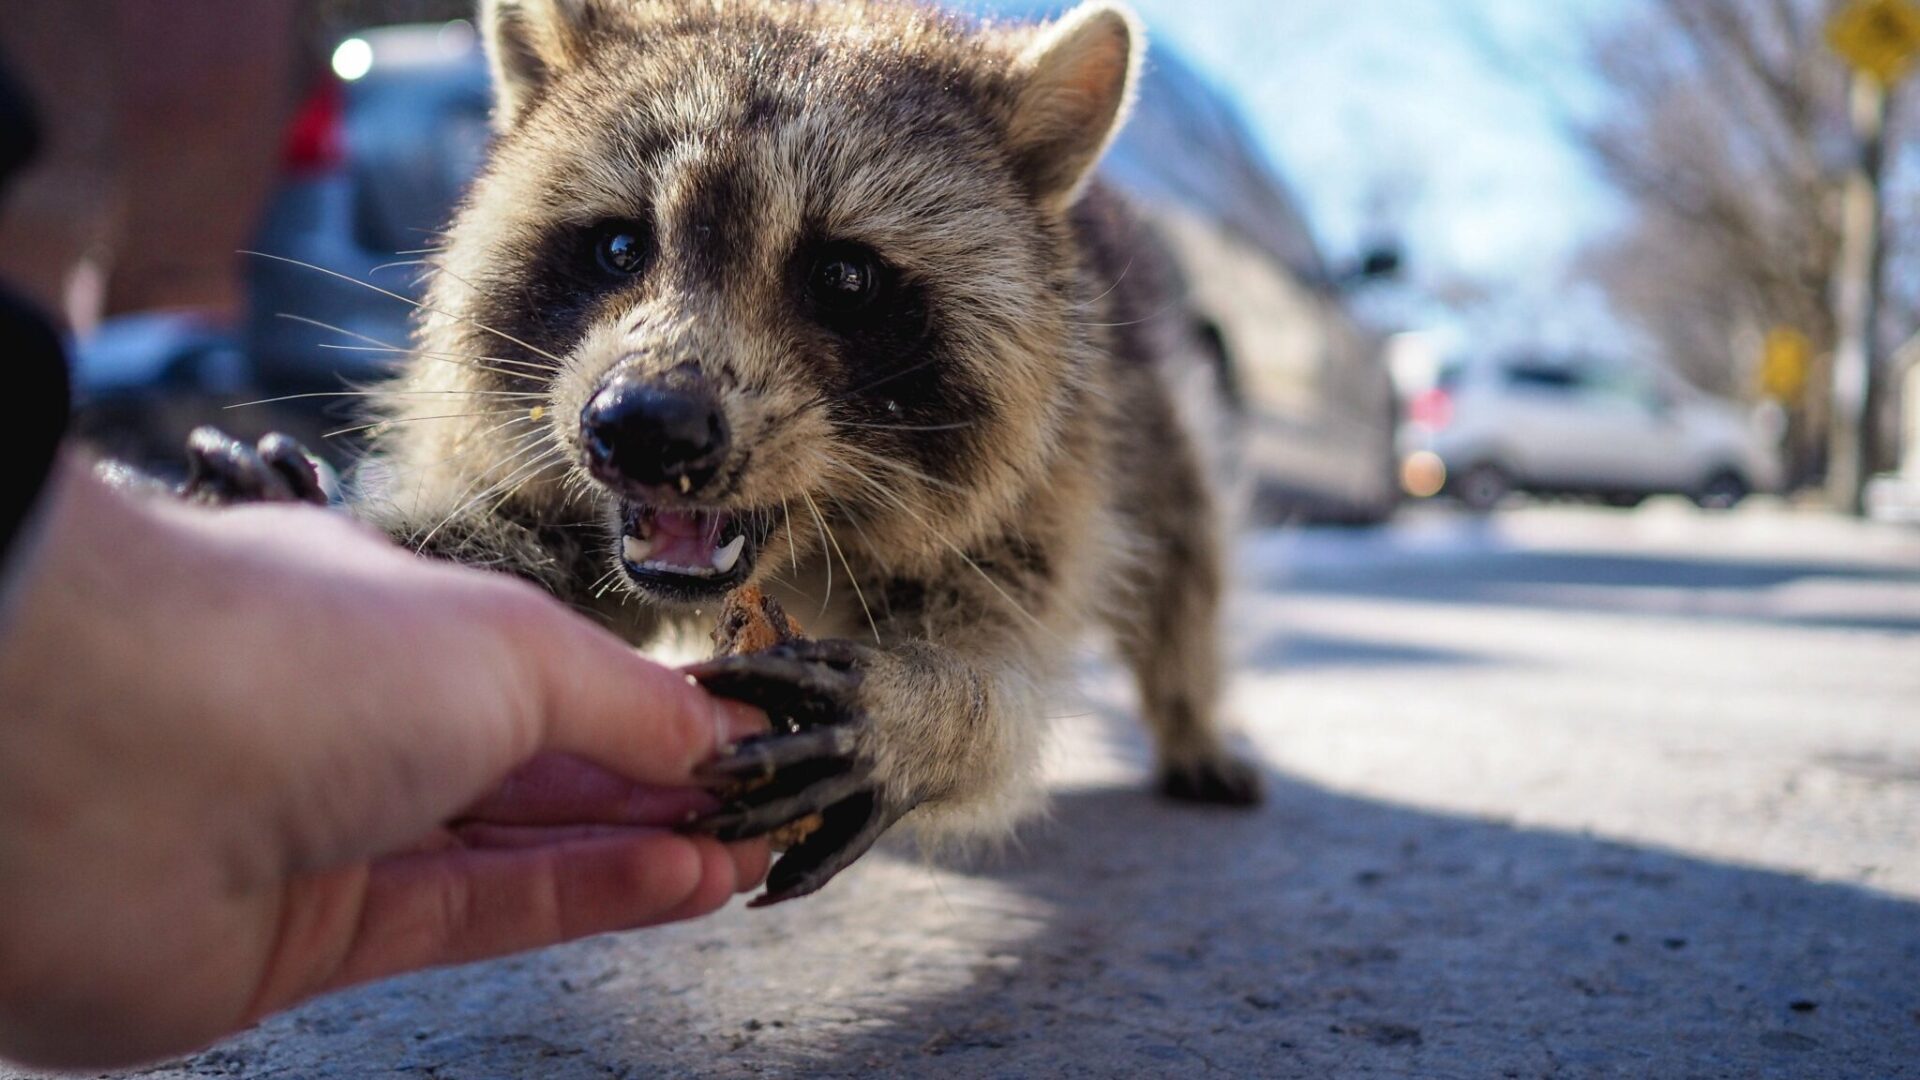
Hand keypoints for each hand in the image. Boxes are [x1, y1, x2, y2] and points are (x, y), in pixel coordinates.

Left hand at [0, 455, 769, 1069]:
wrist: (91, 770)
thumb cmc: (285, 653)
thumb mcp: (510, 647)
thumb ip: (625, 703)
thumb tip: (715, 727)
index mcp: (385, 623)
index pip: (544, 676)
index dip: (649, 711)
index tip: (739, 738)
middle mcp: (351, 727)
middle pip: (535, 770)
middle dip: (656, 791)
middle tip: (761, 808)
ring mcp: (326, 835)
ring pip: (513, 851)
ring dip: (638, 853)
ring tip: (742, 856)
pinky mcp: (306, 940)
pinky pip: (473, 914)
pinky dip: (582, 900)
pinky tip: (673, 886)